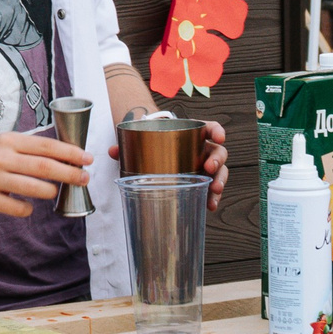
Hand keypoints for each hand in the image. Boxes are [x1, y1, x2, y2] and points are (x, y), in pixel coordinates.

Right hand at [0, 130, 90, 218]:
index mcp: (8, 141)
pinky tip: (28, 205)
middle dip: (69, 173)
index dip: (69, 152)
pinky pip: (17, 207)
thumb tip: (65, 156)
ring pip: (33, 188)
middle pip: (44, 167)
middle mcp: (1, 158)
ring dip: (51, 191)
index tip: (86, 158)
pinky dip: (27, 208)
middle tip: (84, 178)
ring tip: (56, 191)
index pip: (46, 146)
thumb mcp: (4, 144)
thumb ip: (29, 149)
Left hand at [106, 119, 231, 212]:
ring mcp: (203, 165)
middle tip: (209, 168)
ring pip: (220, 171)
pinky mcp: (201, 181)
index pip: (210, 127)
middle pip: (218, 151)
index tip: (219, 137)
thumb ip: (127, 145)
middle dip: (217, 160)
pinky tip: (210, 206)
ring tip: (214, 191)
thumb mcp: (141, 140)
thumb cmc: (151, 142)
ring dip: (219, 181)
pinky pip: (211, 188)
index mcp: (191, 132)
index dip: (217, 131)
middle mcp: (202, 148)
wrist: (151, 150)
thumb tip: (113, 151)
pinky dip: (212, 197)